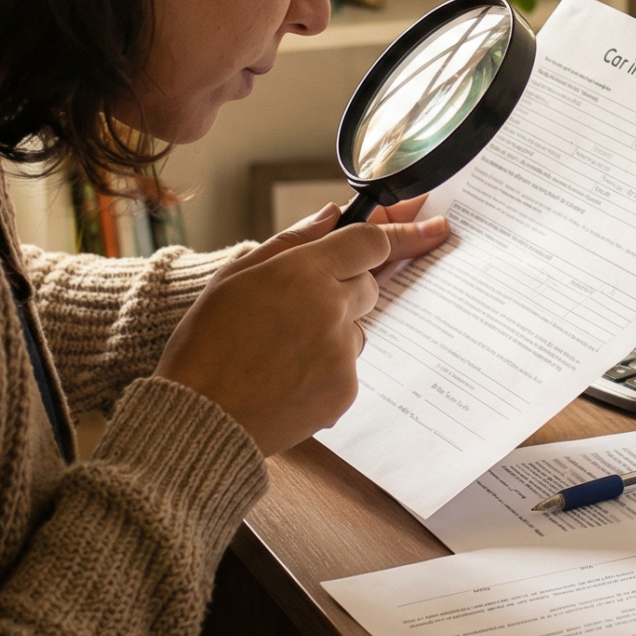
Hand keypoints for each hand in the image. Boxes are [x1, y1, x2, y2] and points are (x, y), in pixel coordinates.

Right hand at [157, 203, 450, 456]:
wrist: (201, 420)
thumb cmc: (207, 345)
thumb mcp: (235, 277)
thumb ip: (292, 242)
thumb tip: (332, 215)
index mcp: (302, 272)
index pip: (371, 242)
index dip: (401, 233)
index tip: (433, 228)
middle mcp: (330, 308)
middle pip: (370, 284)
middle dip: (347, 286)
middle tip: (302, 305)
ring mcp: (342, 352)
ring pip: (357, 327)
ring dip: (334, 329)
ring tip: (280, 350)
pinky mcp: (345, 390)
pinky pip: (348, 366)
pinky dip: (327, 367)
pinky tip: (287, 376)